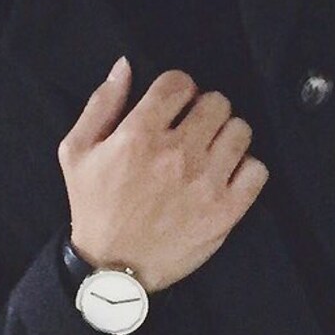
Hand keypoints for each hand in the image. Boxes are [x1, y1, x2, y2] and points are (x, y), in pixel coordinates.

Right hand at [59, 59, 269, 293]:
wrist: (114, 268)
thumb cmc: (95, 207)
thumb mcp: (77, 152)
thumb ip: (102, 104)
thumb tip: (126, 66)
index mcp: (139, 135)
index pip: (179, 83)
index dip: (179, 89)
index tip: (176, 106)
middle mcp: (176, 154)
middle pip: (217, 103)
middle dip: (206, 110)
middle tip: (195, 130)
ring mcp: (205, 183)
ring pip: (241, 131)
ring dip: (228, 136)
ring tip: (212, 152)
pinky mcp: (226, 210)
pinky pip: (257, 170)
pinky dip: (247, 169)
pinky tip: (227, 176)